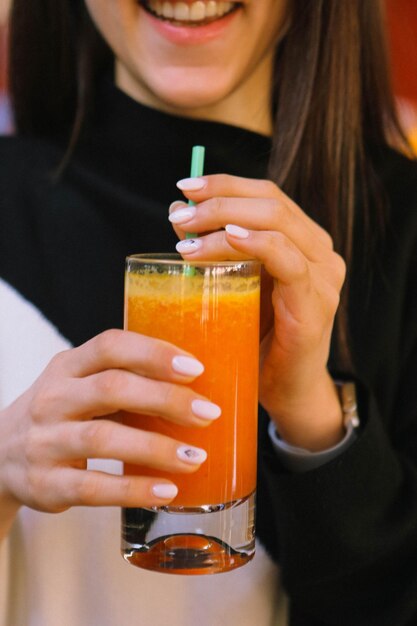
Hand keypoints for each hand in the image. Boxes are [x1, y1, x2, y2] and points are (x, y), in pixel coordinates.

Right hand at [0, 330, 219, 515]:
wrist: (0, 455)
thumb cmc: (61, 413)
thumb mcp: (80, 384)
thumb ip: (124, 379)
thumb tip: (195, 387)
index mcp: (67, 366)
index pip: (110, 346)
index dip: (153, 353)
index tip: (195, 368)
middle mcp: (53, 398)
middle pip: (112, 389)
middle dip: (165, 399)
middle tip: (208, 413)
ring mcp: (45, 441)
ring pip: (103, 438)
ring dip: (156, 448)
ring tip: (195, 457)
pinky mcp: (45, 484)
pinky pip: (94, 487)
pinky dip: (134, 489)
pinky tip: (167, 490)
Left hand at [169, 174, 345, 450]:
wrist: (286, 391)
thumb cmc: (256, 339)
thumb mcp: (235, 285)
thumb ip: (217, 250)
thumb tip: (178, 215)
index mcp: (302, 242)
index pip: (266, 194)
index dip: (225, 184)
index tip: (184, 188)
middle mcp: (319, 251)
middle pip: (271, 200)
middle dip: (219, 199)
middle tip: (178, 215)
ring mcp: (323, 276)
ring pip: (277, 222)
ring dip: (226, 220)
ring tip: (186, 236)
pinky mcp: (316, 303)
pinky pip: (287, 260)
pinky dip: (256, 243)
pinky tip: (227, 238)